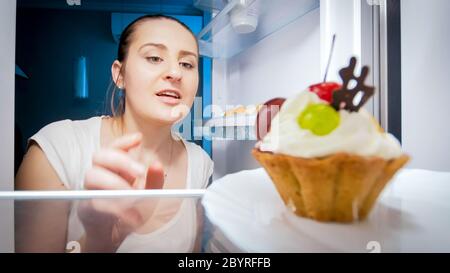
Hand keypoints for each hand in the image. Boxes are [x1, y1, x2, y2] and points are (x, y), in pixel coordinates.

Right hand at [78, 133, 164, 251]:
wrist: (116, 234)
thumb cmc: (131, 209)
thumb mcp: (148, 194)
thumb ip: (154, 181)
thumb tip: (157, 164)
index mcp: (115, 168)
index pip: (114, 147)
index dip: (124, 141)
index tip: (139, 138)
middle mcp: (100, 174)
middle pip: (100, 155)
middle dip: (121, 160)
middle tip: (140, 172)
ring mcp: (90, 189)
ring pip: (92, 176)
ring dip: (115, 183)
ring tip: (133, 196)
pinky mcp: (85, 208)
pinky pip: (94, 202)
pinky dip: (114, 208)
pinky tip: (129, 215)